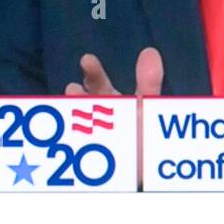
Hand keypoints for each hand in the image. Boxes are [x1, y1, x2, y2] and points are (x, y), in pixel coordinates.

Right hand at [65, 49, 162, 189]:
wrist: (149, 171)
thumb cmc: (146, 134)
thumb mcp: (149, 106)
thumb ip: (149, 82)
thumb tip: (150, 51)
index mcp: (111, 105)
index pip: (98, 85)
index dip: (93, 73)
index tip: (86, 60)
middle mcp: (98, 121)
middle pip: (86, 109)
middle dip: (79, 98)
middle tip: (73, 89)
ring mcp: (95, 142)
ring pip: (82, 129)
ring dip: (78, 123)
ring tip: (78, 120)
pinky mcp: (94, 163)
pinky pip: (85, 155)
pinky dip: (81, 149)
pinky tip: (79, 143)